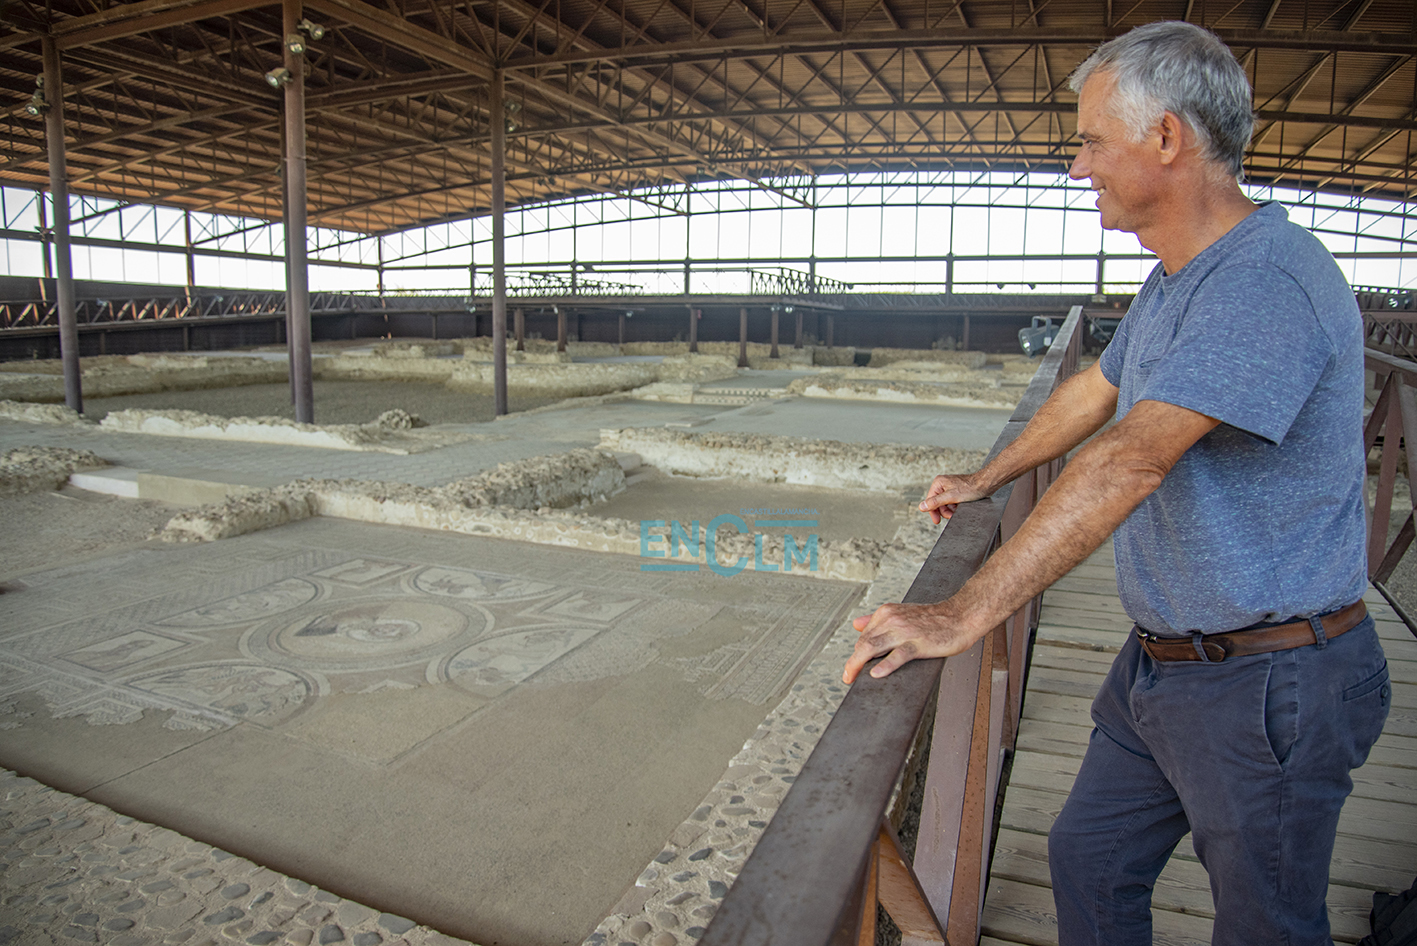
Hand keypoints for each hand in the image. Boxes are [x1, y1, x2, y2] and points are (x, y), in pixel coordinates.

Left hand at [842, 600, 986, 683]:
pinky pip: (898, 655)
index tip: (853, 667)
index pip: (864, 635)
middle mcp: (892, 620)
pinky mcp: (919, 643)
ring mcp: (905, 631)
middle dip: (852, 662)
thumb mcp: (901, 613)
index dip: (857, 653)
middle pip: (864, 642)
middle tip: (847, 676)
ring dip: (858, 663)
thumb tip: (856, 624)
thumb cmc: (934, 619)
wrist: (960, 616)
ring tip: (852, 676)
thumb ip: (877, 619)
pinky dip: (885, 665)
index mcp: (887, 613)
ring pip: (874, 647)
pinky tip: (876, 673)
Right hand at [919, 473, 986, 523]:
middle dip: (945, 511)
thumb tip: (921, 507)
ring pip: (945, 504)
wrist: (985, 485)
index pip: (930, 500)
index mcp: (938, 483)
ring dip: (951, 510)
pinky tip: (961, 507)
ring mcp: (950, 488)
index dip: (933, 512)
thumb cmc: (970, 488)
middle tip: (952, 516)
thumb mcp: (951, 497)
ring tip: (959, 510)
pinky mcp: (957, 492)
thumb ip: (935, 502)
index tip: (937, 521)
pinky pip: (952, 503)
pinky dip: (956, 507)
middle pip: (938, 503)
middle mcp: (942, 484)